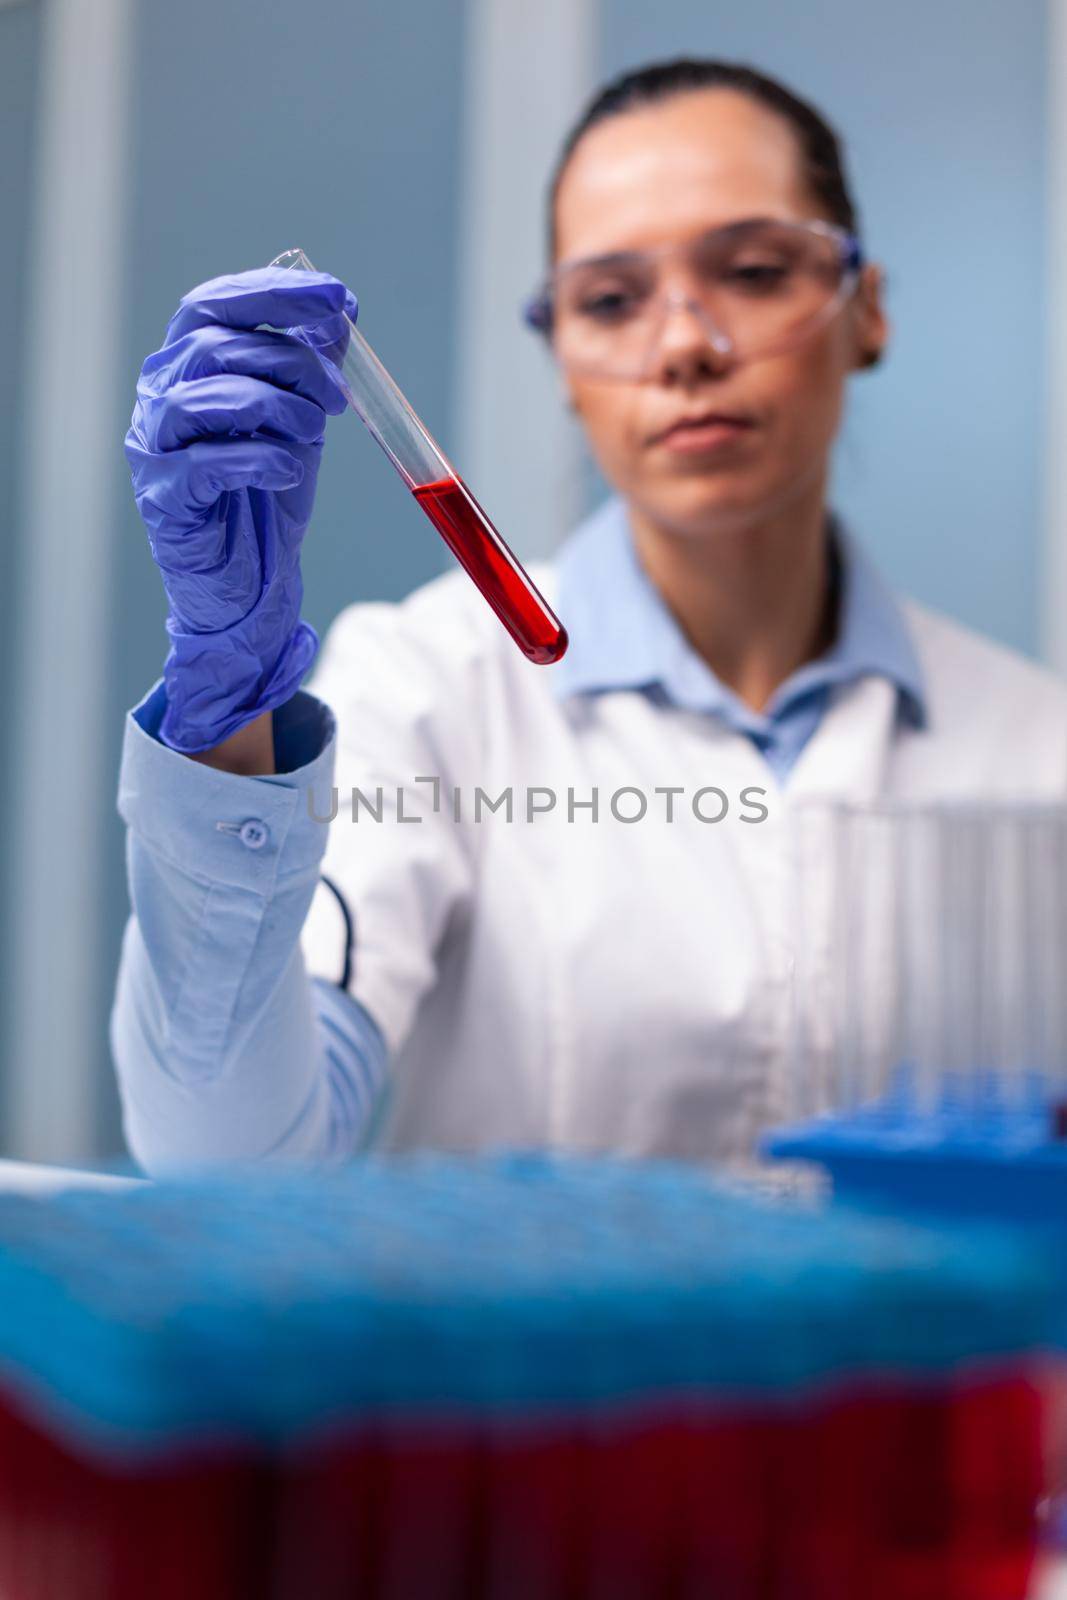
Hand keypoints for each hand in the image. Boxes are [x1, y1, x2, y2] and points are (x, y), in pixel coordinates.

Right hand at [125, 267, 356, 751]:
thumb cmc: (266, 495)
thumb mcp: (298, 419)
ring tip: (313, 433)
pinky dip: (259, 460)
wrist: (247, 581)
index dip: (275, 292)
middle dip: (291, 360)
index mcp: (188, 365)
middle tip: (337, 394)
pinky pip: (206, 464)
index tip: (336, 299)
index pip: (216, 304)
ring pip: (205, 397)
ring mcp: (153, 447)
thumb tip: (341, 311)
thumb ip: (310, 367)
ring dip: (277, 407)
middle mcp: (160, 396)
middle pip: (216, 346)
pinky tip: (289, 472)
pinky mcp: (164, 498)